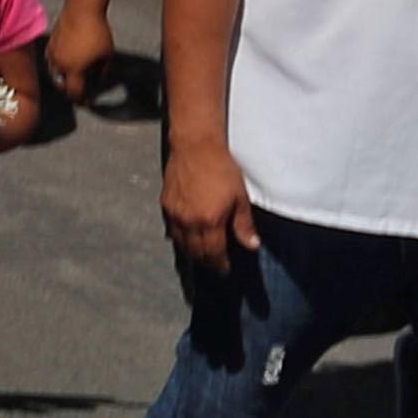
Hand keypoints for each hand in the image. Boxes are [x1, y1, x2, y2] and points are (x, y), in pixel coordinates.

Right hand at [41, 8, 115, 93]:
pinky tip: (65, 60)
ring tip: (70, 75)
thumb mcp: (107, 54)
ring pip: (53, 72)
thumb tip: (100, 78)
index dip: (80, 100)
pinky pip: (51, 60)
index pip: (74, 92)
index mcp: (74, 70)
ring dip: (61, 77)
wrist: (81, 10)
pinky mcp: (50, 43)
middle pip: (60, 84)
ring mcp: (52, 53)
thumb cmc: (97, 32)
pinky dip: (57, 64)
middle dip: (68, 89)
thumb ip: (103, 70)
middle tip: (77, 89)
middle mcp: (59, 65)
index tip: (85, 103)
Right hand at [162, 137, 258, 269]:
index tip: (224, 270)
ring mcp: (174, 214)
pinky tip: (187, 236)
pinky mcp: (165, 204)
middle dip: (206, 261)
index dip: (219, 264)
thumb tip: (252, 245)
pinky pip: (172, 229)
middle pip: (195, 252)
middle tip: (215, 265)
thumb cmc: (221, 169)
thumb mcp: (240, 197)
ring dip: (192, 252)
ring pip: (181, 243)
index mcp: (209, 221)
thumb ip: (244, 224)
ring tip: (202, 254)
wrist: (195, 147)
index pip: (213, 252)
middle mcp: (188, 222)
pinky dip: (180, 237)